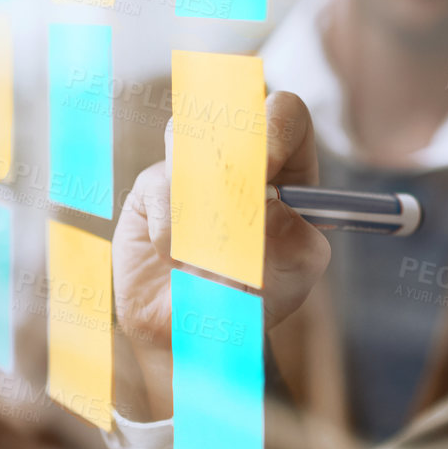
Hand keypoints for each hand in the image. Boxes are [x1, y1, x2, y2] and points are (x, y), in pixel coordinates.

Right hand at [112, 91, 332, 419]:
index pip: (287, 116)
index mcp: (289, 166)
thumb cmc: (253, 297)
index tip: (265, 169)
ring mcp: (193, 165)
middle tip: (230, 216)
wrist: (192, 333)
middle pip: (230, 118)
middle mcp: (241, 155)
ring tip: (209, 255)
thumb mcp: (293, 277)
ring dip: (200, 211)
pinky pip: (159, 189)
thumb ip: (295, 243)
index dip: (274, 129)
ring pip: (188, 148)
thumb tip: (271, 209)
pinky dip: (171, 232)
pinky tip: (176, 258)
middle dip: (229, 170)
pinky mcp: (152, 186)